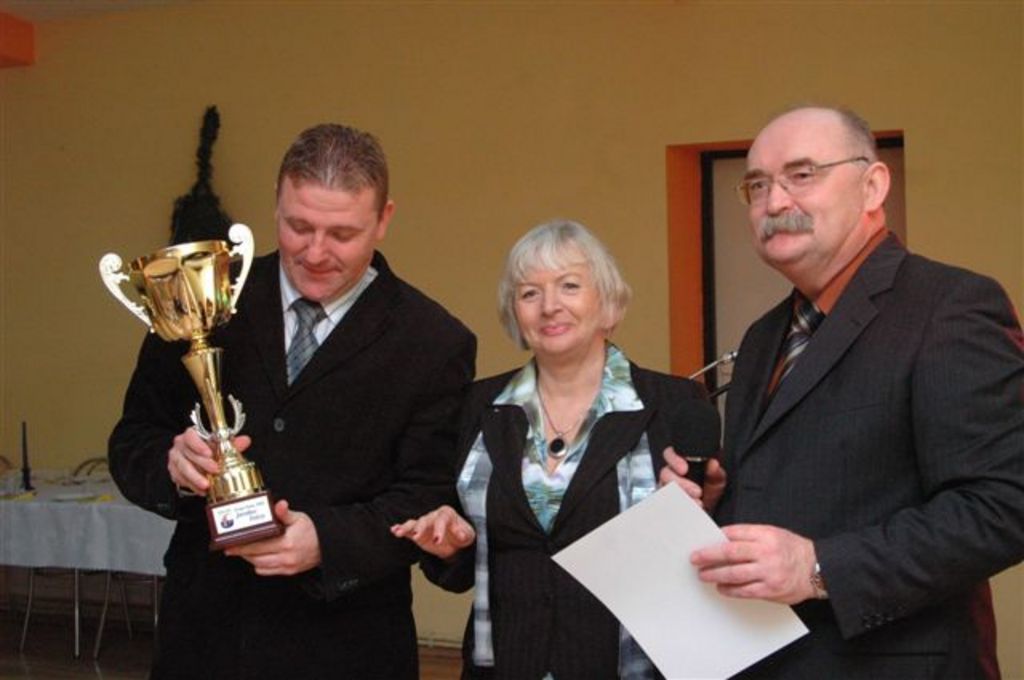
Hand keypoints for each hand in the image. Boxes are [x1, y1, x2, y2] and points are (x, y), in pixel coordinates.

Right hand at [167, 429, 251, 494]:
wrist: (195, 458)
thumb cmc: (207, 449)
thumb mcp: (220, 445)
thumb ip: (232, 443)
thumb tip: (245, 441)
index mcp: (189, 435)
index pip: (190, 436)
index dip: (199, 445)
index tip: (209, 453)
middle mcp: (180, 446)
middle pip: (189, 454)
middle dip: (202, 463)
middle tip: (215, 470)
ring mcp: (175, 459)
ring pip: (183, 468)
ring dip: (196, 477)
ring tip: (207, 484)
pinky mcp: (174, 471)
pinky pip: (181, 479)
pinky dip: (192, 486)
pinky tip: (202, 490)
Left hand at [225, 499, 320, 575]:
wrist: (327, 545)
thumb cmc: (313, 530)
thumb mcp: (300, 518)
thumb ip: (286, 513)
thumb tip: (279, 505)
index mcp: (286, 542)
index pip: (258, 545)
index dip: (241, 546)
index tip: (229, 545)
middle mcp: (286, 557)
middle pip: (255, 557)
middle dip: (241, 553)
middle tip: (230, 549)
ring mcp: (287, 566)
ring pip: (259, 566)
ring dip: (249, 559)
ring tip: (243, 552)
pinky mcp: (289, 571)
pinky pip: (268, 571)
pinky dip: (259, 566)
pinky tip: (256, 558)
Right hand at [390, 505, 474, 559]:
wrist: (456, 543)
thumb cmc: (462, 534)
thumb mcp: (468, 534)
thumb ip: (464, 533)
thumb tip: (461, 534)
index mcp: (447, 514)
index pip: (442, 519)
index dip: (439, 529)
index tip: (437, 540)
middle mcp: (434, 516)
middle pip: (426, 520)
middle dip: (420, 527)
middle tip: (416, 536)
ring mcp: (424, 524)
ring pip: (414, 523)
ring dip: (406, 527)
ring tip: (399, 532)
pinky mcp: (417, 533)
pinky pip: (408, 530)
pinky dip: (401, 529)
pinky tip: (394, 531)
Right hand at [659, 447, 726, 510]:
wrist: (710, 510)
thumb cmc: (710, 490)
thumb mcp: (717, 480)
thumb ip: (715, 471)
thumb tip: (713, 463)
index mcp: (680, 462)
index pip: (669, 453)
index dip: (674, 459)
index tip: (684, 469)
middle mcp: (670, 474)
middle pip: (665, 473)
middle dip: (681, 483)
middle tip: (698, 492)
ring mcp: (665, 488)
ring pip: (665, 490)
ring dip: (682, 498)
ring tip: (698, 504)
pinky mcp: (664, 503)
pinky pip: (666, 505)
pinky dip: (680, 508)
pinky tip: (692, 510)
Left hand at [690, 524, 817, 603]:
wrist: (816, 569)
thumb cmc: (792, 549)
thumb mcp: (773, 533)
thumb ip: (750, 535)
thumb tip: (722, 539)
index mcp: (766, 534)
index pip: (735, 533)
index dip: (717, 536)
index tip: (703, 539)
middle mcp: (766, 552)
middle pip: (730, 552)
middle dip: (709, 556)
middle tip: (695, 558)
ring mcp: (768, 572)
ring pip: (734, 574)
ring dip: (715, 575)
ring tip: (703, 575)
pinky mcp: (770, 590)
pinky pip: (744, 591)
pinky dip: (730, 590)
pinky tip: (720, 588)